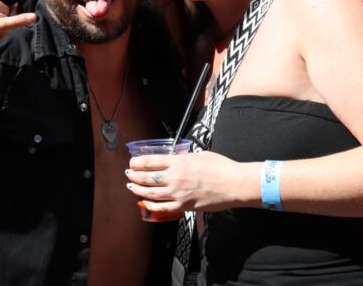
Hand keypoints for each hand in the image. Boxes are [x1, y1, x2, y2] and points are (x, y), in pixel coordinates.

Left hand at [126, 151, 245, 213]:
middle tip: (129, 173)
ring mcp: (178, 193)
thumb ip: (183, 158)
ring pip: (150, 193)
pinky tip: (144, 202)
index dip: (137, 162)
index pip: (149, 161)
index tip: (132, 162)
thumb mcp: (199, 155)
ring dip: (138, 189)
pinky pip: (161, 208)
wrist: (233, 184)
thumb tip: (174, 160)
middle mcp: (175, 177)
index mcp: (178, 161)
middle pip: (146, 177)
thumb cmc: (220, 167)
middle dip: (134, 175)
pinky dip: (150, 205)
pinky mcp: (183, 206)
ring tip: (132, 186)